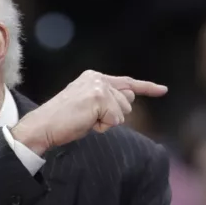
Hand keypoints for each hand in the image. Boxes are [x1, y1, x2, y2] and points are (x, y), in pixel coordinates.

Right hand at [12, 70, 166, 154]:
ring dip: (106, 122)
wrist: (42, 127)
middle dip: (113, 116)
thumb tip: (128, 101)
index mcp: (93, 78)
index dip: (147, 88)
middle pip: (127, 102)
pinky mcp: (99, 98)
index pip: (126, 82)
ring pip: (122, 112)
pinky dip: (102, 126)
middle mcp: (97, 78)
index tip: (163, 90)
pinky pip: (115, 120)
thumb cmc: (62, 122)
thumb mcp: (88, 108)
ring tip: (84, 120)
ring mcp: (99, 87)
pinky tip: (86, 123)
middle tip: (87, 119)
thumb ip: (108, 101)